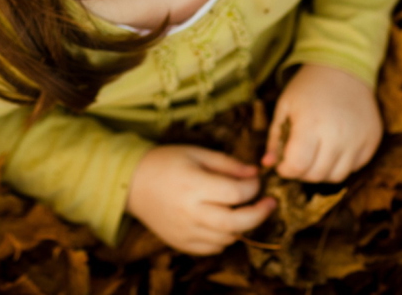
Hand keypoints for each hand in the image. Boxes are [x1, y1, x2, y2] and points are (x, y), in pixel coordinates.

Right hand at [126, 145, 274, 254]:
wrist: (132, 183)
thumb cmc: (165, 162)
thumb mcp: (196, 153)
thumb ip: (227, 164)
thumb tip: (256, 173)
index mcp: (194, 186)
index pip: (236, 194)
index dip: (253, 187)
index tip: (257, 180)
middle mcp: (190, 213)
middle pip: (236, 223)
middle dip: (259, 214)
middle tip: (270, 203)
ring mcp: (185, 232)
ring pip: (227, 239)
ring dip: (242, 226)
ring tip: (243, 210)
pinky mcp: (181, 243)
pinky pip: (212, 249)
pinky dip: (224, 238)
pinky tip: (223, 223)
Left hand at [261, 63, 382, 182]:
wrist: (342, 68)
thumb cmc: (307, 88)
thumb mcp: (284, 107)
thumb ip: (274, 138)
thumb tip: (267, 164)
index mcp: (311, 124)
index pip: (298, 166)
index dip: (286, 170)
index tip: (282, 164)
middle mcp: (338, 135)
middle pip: (317, 175)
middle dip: (302, 172)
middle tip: (297, 158)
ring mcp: (358, 139)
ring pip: (337, 176)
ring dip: (322, 172)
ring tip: (314, 154)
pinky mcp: (372, 140)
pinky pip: (355, 167)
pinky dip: (341, 164)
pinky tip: (333, 147)